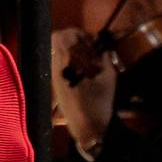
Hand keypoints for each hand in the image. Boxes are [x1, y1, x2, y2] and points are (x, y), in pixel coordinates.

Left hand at [51, 26, 113, 148]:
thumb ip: (105, 58)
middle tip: (87, 47)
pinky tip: (80, 70)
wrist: (87, 128)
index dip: (78, 33)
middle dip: (72, 39)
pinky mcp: (54, 83)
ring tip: (85, 59)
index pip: (64, 35)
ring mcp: (53, 74)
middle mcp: (56, 66)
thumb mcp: (109, 78)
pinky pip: (56, 62)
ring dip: (69, 49)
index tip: (90, 40)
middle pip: (56, 40)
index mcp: (69, 62)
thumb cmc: (100, 103)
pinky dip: (67, 60)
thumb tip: (104, 47)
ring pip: (55, 51)